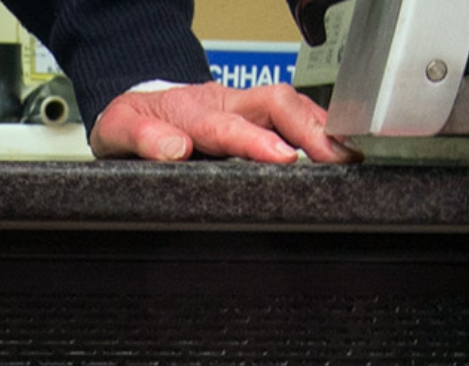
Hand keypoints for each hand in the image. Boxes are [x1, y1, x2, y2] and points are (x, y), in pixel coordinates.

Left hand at [90, 82, 357, 163]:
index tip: (285, 158)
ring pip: (290, 105)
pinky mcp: (253, 113)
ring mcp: (241, 105)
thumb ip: (143, 138)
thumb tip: (175, 151)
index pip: (229, 126)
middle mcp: (224, 102)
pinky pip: (291, 113)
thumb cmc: (130, 122)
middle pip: (276, 104)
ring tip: (350, 157)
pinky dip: (317, 128)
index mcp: (191, 110)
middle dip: (310, 129)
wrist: (133, 107)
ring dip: (321, 128)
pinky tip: (338, 148)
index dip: (258, 142)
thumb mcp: (118, 131)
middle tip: (339, 158)